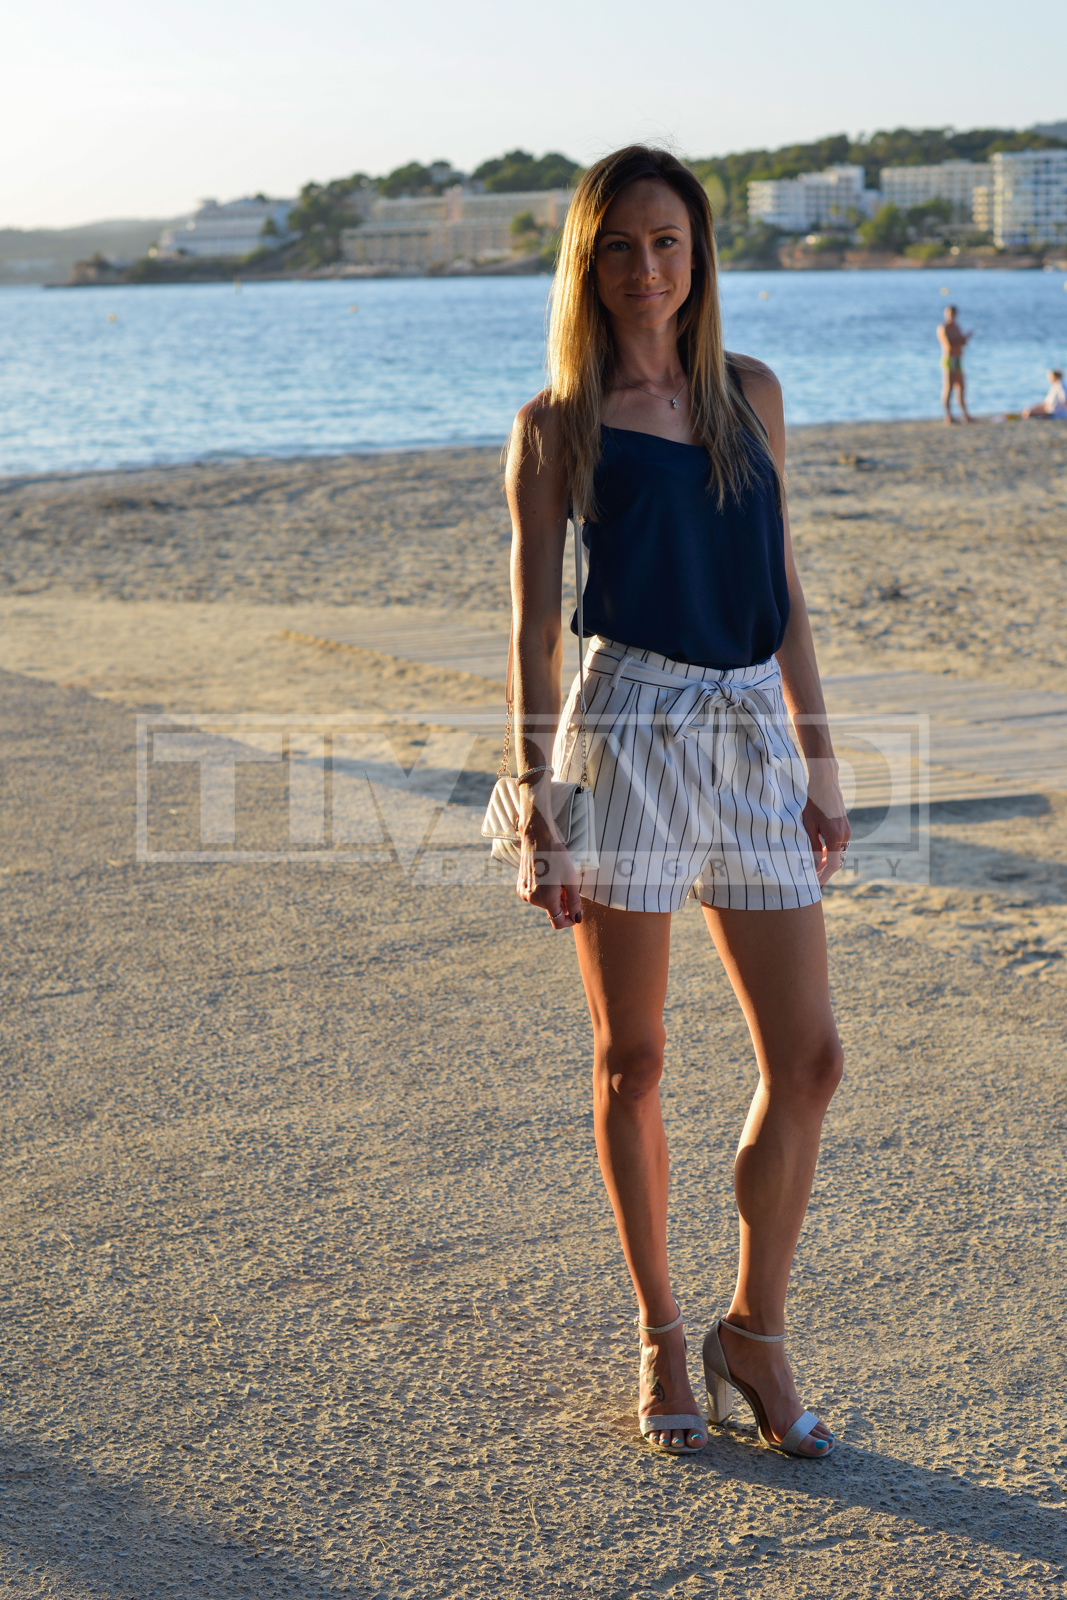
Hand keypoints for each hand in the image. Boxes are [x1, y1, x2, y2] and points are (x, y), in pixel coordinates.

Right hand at [516, 797, 582, 928]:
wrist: (537, 839)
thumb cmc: (556, 856)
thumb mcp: (571, 879)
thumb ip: (574, 902)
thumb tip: (577, 918)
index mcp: (546, 899)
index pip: (558, 922)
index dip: (570, 920)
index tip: (577, 911)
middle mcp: (532, 899)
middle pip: (552, 911)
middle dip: (562, 904)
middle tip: (567, 885)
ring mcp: (524, 893)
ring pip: (544, 903)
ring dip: (553, 896)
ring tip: (556, 879)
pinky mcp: (520, 886)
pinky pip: (535, 895)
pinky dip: (543, 891)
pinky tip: (546, 876)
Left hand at [802, 759, 850, 885]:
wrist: (825, 782)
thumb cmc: (812, 802)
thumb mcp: (807, 825)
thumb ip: (811, 846)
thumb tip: (812, 865)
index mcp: (835, 837)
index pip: (831, 865)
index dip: (823, 877)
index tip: (814, 886)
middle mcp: (845, 836)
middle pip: (835, 861)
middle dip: (823, 870)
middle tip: (809, 879)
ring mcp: (846, 831)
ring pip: (836, 853)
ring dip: (825, 860)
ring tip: (810, 866)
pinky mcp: (845, 826)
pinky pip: (837, 844)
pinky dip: (828, 850)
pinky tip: (816, 851)